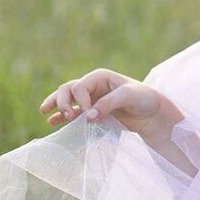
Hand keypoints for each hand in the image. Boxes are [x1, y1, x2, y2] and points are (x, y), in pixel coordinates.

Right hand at [39, 68, 164, 137]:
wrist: (153, 114)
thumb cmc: (144, 99)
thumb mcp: (128, 96)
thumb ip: (108, 104)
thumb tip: (88, 116)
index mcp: (100, 77)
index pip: (80, 86)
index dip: (80, 100)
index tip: (89, 114)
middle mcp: (92, 86)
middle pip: (68, 89)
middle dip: (63, 101)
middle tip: (67, 115)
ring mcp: (91, 99)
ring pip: (67, 99)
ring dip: (57, 106)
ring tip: (47, 114)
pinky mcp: (92, 112)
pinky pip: (73, 112)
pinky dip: (61, 116)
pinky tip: (52, 121)